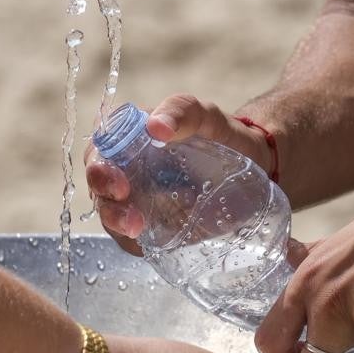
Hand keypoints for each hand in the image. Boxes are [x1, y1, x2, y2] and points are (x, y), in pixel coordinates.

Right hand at [85, 94, 273, 254]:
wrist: (254, 165)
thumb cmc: (222, 135)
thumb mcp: (206, 116)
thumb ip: (182, 110)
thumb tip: (155, 126)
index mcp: (131, 137)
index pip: (99, 149)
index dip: (99, 165)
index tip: (119, 181)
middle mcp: (126, 168)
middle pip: (99, 185)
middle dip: (105, 200)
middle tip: (126, 208)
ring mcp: (137, 199)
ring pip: (109, 213)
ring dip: (116, 223)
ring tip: (138, 228)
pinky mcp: (151, 226)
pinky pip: (131, 238)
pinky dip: (134, 242)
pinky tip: (150, 239)